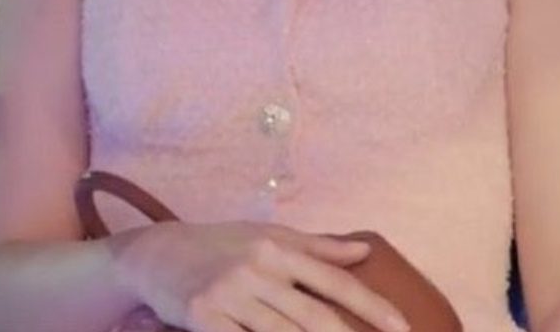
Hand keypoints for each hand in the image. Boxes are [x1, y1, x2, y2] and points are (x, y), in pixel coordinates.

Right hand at [113, 221, 411, 331]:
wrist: (156, 253)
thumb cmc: (221, 245)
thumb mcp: (269, 236)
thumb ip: (317, 249)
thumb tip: (363, 253)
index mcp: (279, 247)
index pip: (336, 282)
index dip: (373, 307)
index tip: (402, 328)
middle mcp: (256, 269)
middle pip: (314, 317)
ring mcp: (228, 296)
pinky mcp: (203, 318)